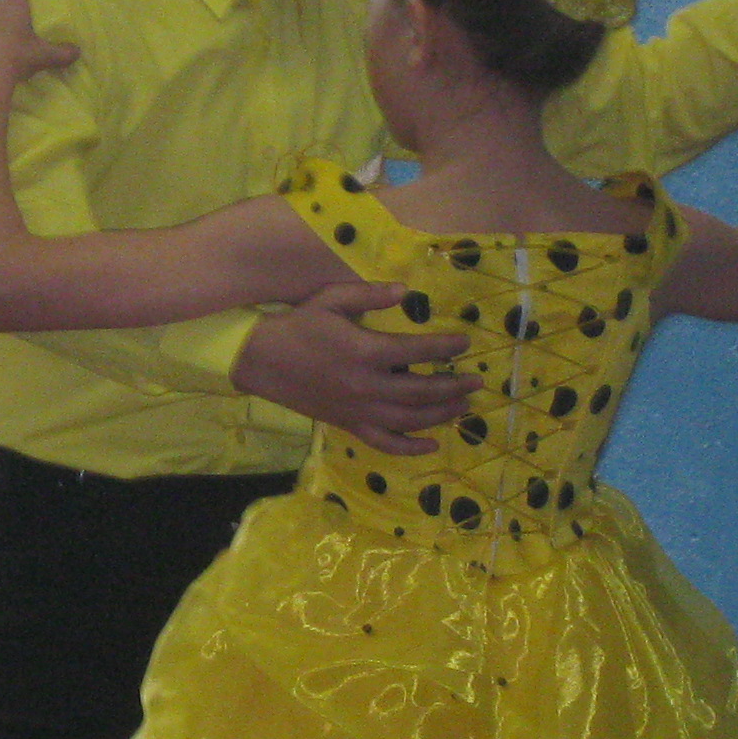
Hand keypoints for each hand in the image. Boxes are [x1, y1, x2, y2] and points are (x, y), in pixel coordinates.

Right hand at [231, 285, 477, 456]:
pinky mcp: (350, 425)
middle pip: (422, 391)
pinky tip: (432, 445)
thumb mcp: (331, 299)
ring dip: (442, 415)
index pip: (418, 350)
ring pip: (410, 420)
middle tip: (475, 381)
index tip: (466, 342)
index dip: (446, 346)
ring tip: (464, 407)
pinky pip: (385, 443)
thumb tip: (405, 291)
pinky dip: (410, 447)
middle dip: (453, 387)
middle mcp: (368, 386)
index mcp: (366, 351)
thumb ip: (370, 296)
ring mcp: (359, 410)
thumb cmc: (299, 325)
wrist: (262, 360)